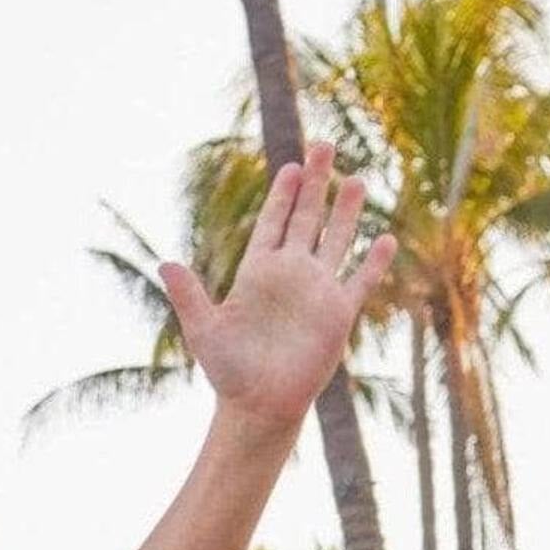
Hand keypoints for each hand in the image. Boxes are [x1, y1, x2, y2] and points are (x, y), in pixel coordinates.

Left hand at [158, 141, 395, 432]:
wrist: (259, 405)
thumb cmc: (228, 372)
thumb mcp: (204, 329)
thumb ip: (188, 294)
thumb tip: (164, 263)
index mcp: (258, 273)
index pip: (273, 222)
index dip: (282, 195)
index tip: (291, 166)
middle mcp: (290, 275)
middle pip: (306, 218)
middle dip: (316, 182)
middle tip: (324, 145)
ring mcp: (316, 291)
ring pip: (336, 240)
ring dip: (346, 211)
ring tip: (356, 179)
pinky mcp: (338, 313)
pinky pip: (360, 280)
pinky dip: (374, 262)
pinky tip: (386, 239)